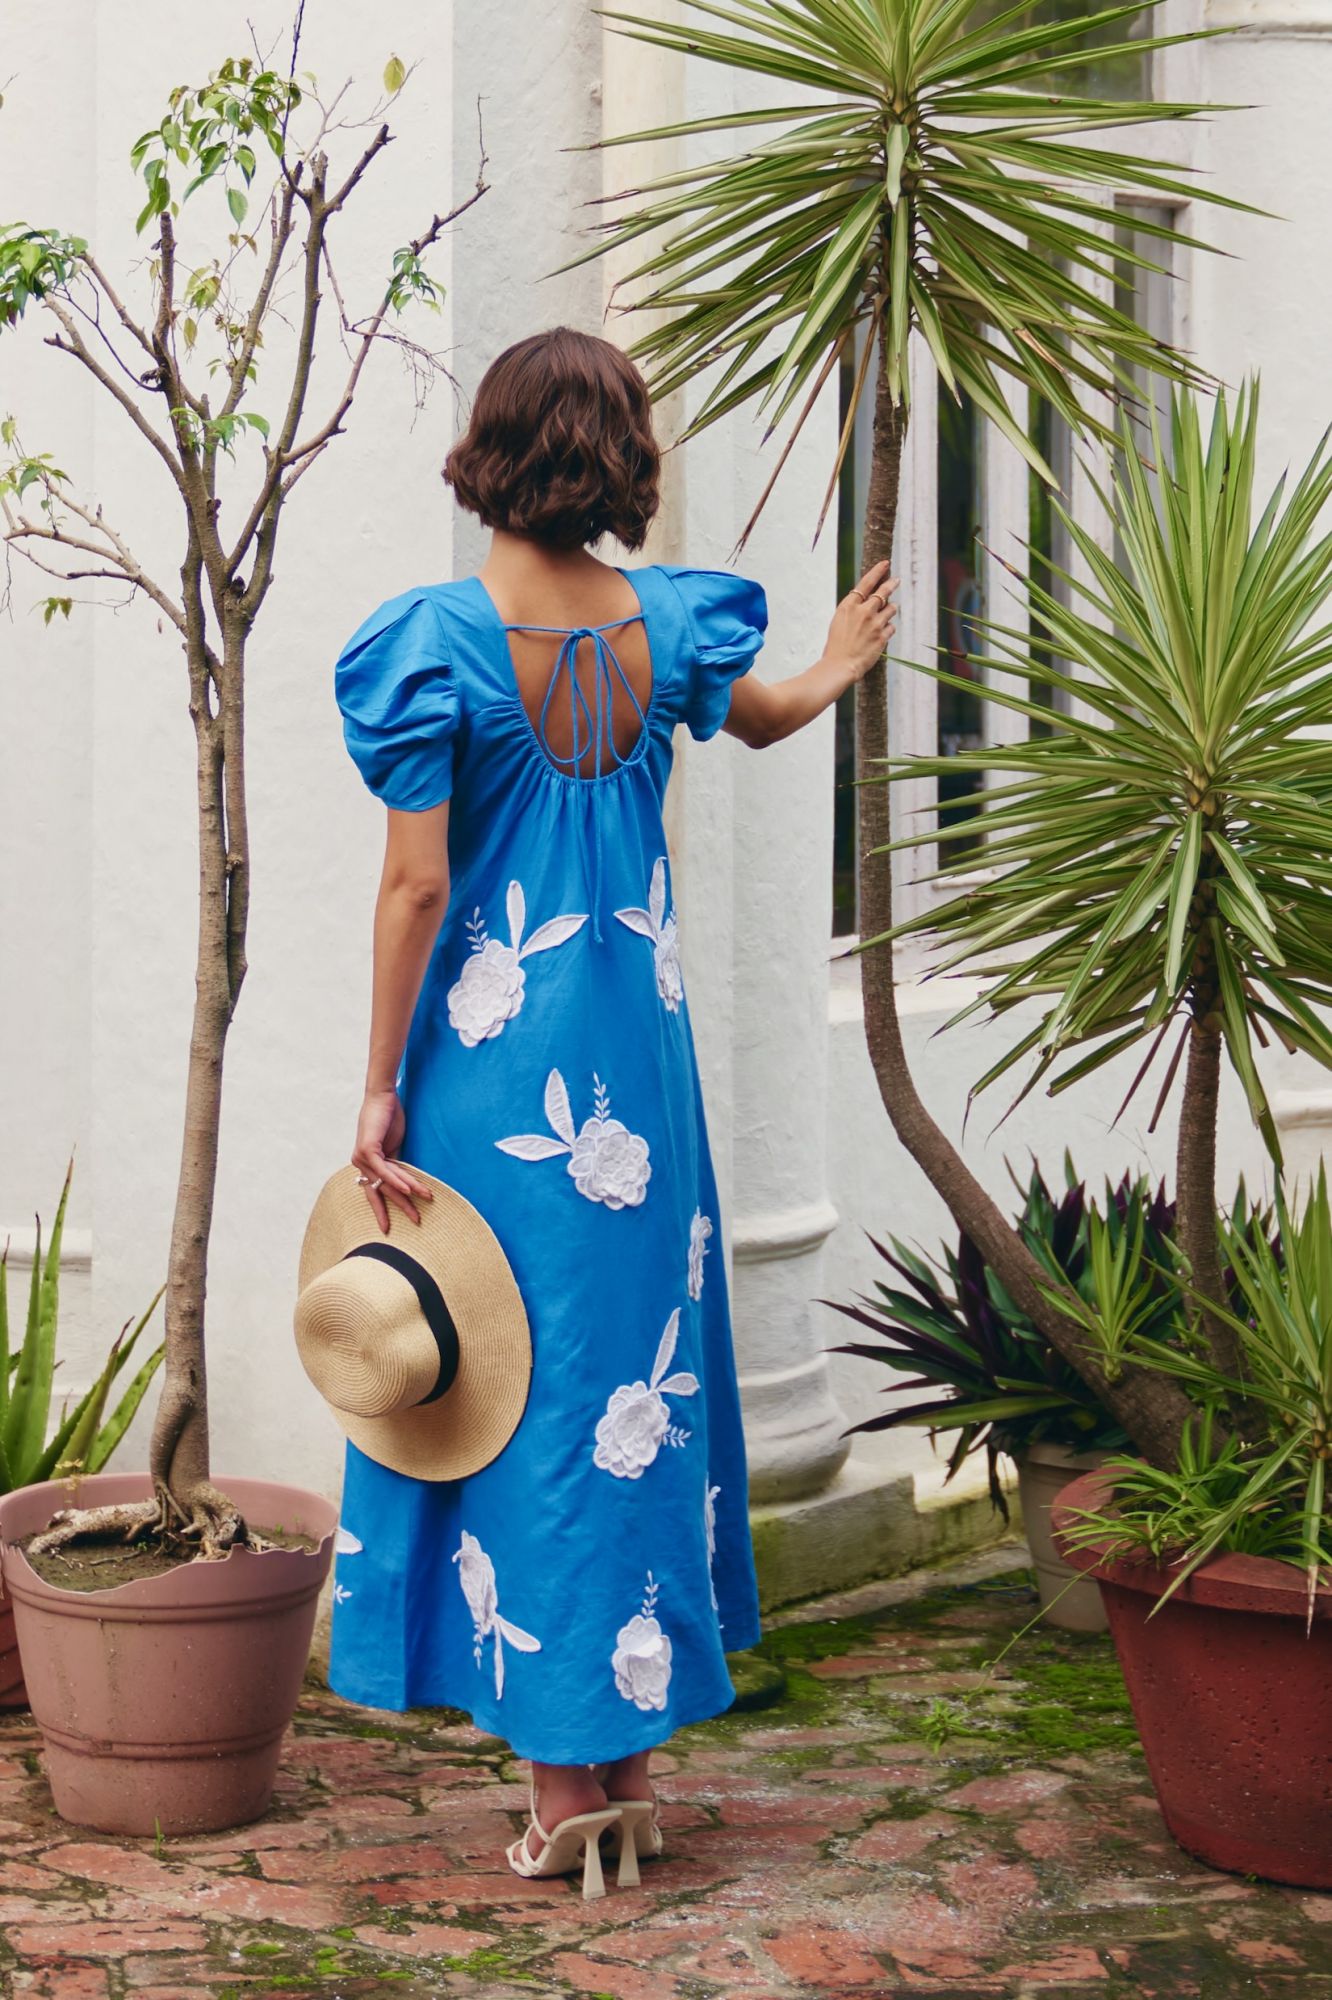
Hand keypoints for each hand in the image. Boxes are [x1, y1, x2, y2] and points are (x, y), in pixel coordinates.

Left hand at [351, 1087, 434, 1231]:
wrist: (382, 1096)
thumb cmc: (389, 1117)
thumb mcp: (393, 1146)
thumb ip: (396, 1165)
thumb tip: (406, 1182)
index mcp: (366, 1164)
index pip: (374, 1192)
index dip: (382, 1210)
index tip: (388, 1228)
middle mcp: (360, 1163)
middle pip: (381, 1192)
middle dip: (399, 1207)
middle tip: (416, 1221)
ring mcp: (361, 1157)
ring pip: (387, 1182)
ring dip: (408, 1192)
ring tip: (425, 1200)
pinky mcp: (367, 1149)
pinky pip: (385, 1170)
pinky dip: (398, 1179)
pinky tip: (411, 1189)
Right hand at [822, 560, 898, 683]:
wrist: (839, 666)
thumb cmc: (836, 646)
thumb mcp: (839, 621)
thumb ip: (853, 610)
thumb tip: (868, 603)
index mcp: (849, 606)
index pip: (866, 582)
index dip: (877, 571)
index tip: (885, 564)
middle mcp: (863, 611)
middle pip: (883, 592)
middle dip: (891, 584)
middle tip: (896, 580)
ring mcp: (874, 623)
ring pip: (891, 609)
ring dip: (890, 610)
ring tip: (885, 616)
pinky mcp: (882, 636)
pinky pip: (891, 627)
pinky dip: (888, 629)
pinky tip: (880, 636)